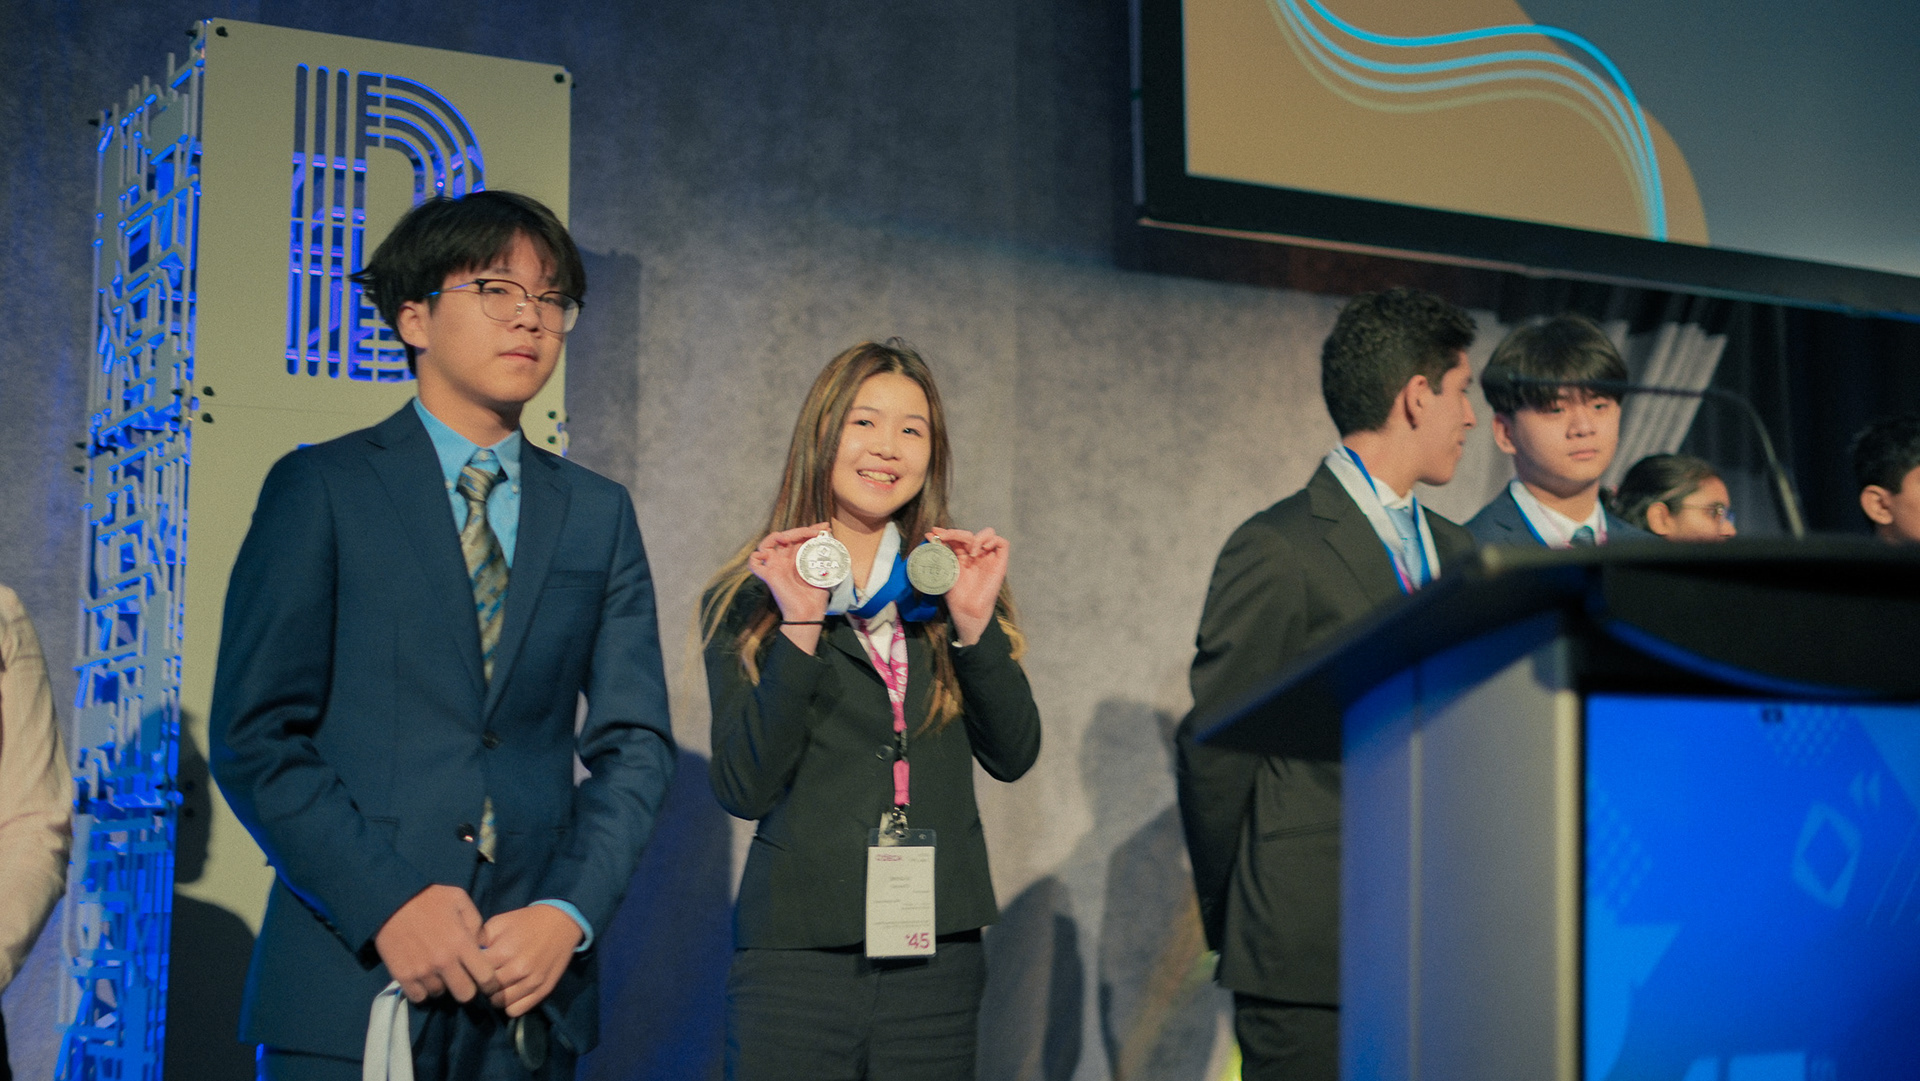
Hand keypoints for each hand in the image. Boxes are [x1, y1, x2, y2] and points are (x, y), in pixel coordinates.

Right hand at [373, 884, 498, 1003]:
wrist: (391, 900)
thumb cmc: (429, 897)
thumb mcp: (460, 900)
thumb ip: (476, 923)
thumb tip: (482, 946)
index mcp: (462, 943)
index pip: (486, 977)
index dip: (490, 983)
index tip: (487, 982)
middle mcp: (444, 961)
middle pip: (465, 995)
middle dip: (467, 989)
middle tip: (461, 979)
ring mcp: (422, 971)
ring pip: (440, 994)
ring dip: (441, 986)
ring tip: (437, 971)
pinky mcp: (403, 976)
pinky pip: (419, 996)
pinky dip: (422, 990)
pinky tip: (422, 977)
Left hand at [480, 904, 583, 1016]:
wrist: (561, 922)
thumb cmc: (526, 921)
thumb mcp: (500, 922)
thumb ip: (480, 939)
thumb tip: (465, 956)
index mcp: (504, 951)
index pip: (475, 973)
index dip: (470, 971)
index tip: (472, 968)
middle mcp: (518, 969)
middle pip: (486, 990)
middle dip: (482, 984)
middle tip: (484, 977)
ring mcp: (532, 982)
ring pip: (500, 1003)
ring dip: (495, 996)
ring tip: (497, 985)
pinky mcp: (543, 991)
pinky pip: (517, 1010)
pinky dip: (510, 1005)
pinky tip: (510, 993)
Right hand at [747, 523, 833, 652]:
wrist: (809, 613)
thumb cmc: (816, 596)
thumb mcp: (823, 571)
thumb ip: (824, 555)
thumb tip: (829, 538)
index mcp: (796, 560)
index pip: (800, 538)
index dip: (811, 530)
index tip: (826, 526)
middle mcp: (784, 561)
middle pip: (787, 537)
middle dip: (803, 530)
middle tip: (818, 531)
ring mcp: (775, 567)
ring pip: (767, 544)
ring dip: (778, 536)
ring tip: (791, 537)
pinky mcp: (769, 575)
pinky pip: (754, 564)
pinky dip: (755, 557)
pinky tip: (767, 553)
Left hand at [927, 527, 1007, 645]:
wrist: (967, 610)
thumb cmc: (956, 595)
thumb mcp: (944, 569)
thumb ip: (940, 552)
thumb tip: (929, 535)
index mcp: (963, 557)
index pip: (957, 538)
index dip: (947, 532)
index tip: (934, 532)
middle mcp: (977, 556)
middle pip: (969, 535)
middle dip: (956, 533)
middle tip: (944, 537)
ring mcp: (989, 558)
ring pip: (988, 534)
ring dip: (976, 537)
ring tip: (969, 551)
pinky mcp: (1000, 563)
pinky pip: (1003, 544)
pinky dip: (992, 540)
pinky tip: (980, 550)